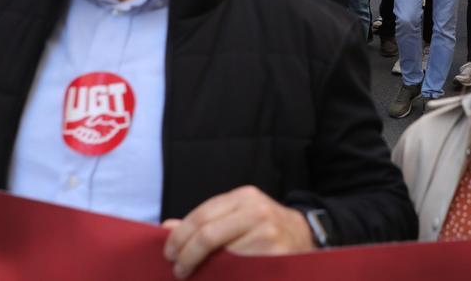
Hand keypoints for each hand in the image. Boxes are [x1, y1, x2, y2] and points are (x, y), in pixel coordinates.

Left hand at [162, 186, 314, 278]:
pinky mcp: (276, 255)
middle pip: (208, 235)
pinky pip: (240, 269)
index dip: (180, 237)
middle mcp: (257, 212)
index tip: (169, 254)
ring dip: (203, 269)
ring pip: (223, 255)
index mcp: (243, 197)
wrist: (303, 235)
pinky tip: (216, 277)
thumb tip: (167, 228)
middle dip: (186, 255)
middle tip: (177, 269)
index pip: (201, 216)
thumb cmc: (263, 226)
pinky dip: (223, 276)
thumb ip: (204, 220)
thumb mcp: (236, 214)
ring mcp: (268, 234)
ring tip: (194, 275)